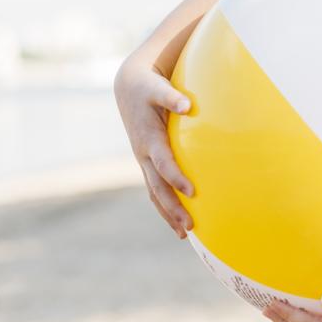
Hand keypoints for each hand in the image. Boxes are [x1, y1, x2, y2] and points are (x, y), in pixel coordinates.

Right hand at [113, 57, 194, 238]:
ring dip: (169, 213)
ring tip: (185, 234)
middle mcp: (144, 154)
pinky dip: (165, 205)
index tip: (193, 191)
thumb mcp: (158, 88)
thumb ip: (172, 96)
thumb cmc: (148, 87)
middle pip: (158, 187)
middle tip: (191, 227)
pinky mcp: (147, 162)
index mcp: (148, 138)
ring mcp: (144, 160)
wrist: (129, 88)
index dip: (177, 177)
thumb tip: (188, 105)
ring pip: (155, 192)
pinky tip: (178, 221)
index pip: (164, 163)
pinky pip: (155, 188)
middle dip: (173, 208)